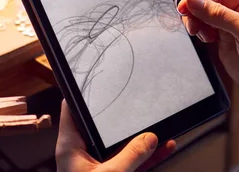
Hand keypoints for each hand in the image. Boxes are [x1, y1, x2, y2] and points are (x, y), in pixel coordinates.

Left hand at [56, 101, 176, 171]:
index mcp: (71, 147)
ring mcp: (99, 167)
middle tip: (137, 95)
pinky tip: (167, 148)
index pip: (71, 110)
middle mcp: (83, 154)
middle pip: (102, 125)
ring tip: (162, 124)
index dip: (81, 92)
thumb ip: (132, 156)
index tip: (95, 76)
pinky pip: (132, 162)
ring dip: (142, 137)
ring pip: (122, 145)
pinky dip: (148, 157)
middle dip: (122, 114)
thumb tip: (151, 138)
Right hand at [179, 0, 238, 107]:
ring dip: (197, 23)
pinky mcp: (226, 43)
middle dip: (197, 11)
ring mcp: (233, 28)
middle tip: (188, 22)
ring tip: (196, 33)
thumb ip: (219, 15)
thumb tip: (193, 1)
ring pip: (206, 18)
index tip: (184, 5)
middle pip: (210, 4)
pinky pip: (206, 31)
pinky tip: (204, 39)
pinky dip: (200, 33)